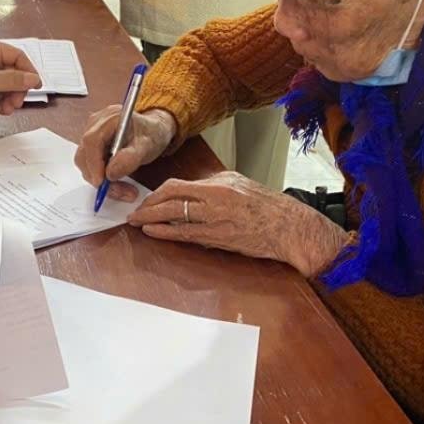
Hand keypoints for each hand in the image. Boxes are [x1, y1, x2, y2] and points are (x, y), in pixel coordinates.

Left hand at [0, 38, 41, 114]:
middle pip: (14, 71)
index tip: (36, 87)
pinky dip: (1, 98)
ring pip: (6, 82)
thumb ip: (14, 80)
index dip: (29, 72)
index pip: (19, 57)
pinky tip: (0, 108)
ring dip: (10, 96)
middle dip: (17, 89)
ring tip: (5, 110)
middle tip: (15, 104)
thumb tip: (35, 79)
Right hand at [75, 107, 176, 201]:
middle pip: (84, 155)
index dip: (94, 163)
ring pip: (85, 164)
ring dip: (102, 181)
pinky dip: (102, 179)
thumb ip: (130, 159)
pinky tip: (118, 182)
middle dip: (99, 177)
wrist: (152, 131)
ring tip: (124, 189)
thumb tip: (110, 173)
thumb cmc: (151, 134)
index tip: (102, 182)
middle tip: (121, 191)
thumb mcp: (147, 146)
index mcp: (109, 118)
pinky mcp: (92, 147)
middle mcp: (95, 124)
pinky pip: (90, 166)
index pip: (91, 141)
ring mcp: (91, 135)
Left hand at [126, 172, 351, 277]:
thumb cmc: (266, 204)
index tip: (146, 198)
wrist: (289, 227)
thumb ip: (211, 185)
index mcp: (218, 185)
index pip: (177, 185)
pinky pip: (186, 236)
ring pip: (175, 218)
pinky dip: (166, 233)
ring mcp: (216, 221)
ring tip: (137, 223)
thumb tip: (188, 189)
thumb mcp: (237, 183)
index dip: (156, 193)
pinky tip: (153, 233)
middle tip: (135, 212)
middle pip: (171, 200)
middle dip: (148, 207)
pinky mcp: (219, 239)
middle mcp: (215, 200)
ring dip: (152, 220)